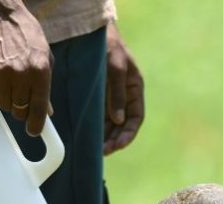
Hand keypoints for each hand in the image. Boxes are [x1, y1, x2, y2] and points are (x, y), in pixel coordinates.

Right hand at [0, 1, 53, 135]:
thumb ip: (46, 87)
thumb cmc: (29, 39)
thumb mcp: (46, 60)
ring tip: (12, 87)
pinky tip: (1, 82)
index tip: (34, 132)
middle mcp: (21, 74)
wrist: (3, 18)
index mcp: (40, 72)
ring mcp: (2, 73)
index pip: (38, 108)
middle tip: (23, 103)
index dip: (36, 124)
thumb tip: (47, 113)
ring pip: (5, 105)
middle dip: (22, 111)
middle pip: (20, 110)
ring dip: (9, 102)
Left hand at [104, 23, 144, 154]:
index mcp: (134, 91)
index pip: (136, 119)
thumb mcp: (116, 67)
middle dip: (115, 140)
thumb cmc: (109, 46)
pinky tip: (86, 136)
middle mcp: (124, 98)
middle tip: (103, 152)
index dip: (128, 135)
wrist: (92, 33)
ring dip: (104, 138)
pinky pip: (97, 117)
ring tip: (93, 149)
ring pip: (110, 124)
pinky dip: (94, 128)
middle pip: (122, 126)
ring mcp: (110, 98)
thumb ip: (117, 93)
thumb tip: (118, 121)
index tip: (117, 146)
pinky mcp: (96, 98)